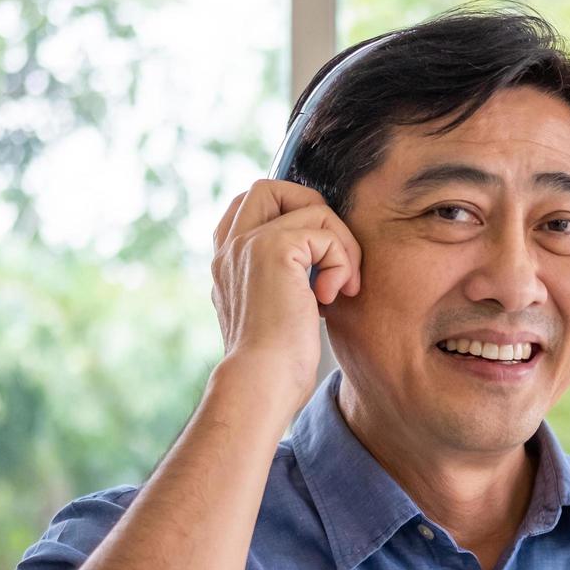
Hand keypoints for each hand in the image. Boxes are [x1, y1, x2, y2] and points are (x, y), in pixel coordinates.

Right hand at [209, 180, 361, 407]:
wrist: (262, 382)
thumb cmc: (276, 362)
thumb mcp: (277, 311)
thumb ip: (286, 280)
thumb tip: (320, 265)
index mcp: (227, 260)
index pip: (254, 205)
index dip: (293, 217)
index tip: (318, 259)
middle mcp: (231, 246)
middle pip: (273, 187)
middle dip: (316, 213)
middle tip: (334, 256)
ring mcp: (249, 243)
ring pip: (311, 207)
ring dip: (342, 245)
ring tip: (342, 286)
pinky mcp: (274, 249)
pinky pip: (325, 231)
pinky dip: (342, 262)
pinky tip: (331, 297)